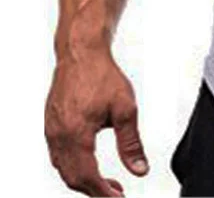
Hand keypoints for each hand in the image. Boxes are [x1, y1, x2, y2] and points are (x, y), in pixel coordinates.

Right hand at [45, 50, 148, 195]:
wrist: (82, 53)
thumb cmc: (102, 74)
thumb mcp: (125, 109)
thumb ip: (131, 143)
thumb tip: (140, 169)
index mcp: (75, 134)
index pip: (87, 177)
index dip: (102, 193)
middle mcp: (58, 136)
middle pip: (72, 178)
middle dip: (94, 191)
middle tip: (115, 193)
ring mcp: (51, 131)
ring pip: (63, 168)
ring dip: (83, 180)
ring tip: (104, 183)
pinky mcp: (51, 124)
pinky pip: (58, 155)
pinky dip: (73, 166)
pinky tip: (87, 164)